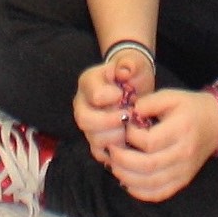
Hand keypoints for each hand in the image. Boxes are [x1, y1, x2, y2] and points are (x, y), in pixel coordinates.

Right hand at [72, 44, 155, 164]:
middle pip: (85, 120)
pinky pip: (101, 153)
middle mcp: (82, 105)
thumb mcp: (135, 63)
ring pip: (94, 139)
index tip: (123, 93)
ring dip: (116, 136)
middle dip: (109, 121)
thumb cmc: (133, 74)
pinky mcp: (96, 142)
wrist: (135, 87)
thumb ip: (130, 63)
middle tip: (128, 116)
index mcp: (87, 82)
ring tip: (129, 127)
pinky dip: (116, 151)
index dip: (111, 97)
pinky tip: (128, 142)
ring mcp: (88, 125)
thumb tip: (124, 71)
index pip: (94, 95)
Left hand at [103, 85, 217, 203]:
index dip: (130, 137)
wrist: (216, 123)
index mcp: (181, 129)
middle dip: (123, 161)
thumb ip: (148, 102)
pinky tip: (128, 182)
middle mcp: (184, 153)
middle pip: (148, 166)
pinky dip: (141, 192)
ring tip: (114, 166)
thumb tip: (128, 114)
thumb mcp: (170, 95)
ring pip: (152, 184)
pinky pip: (160, 193)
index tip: (123, 128)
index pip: (150, 142)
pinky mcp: (183, 181)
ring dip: (128, 178)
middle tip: (110, 151)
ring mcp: (184, 171)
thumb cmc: (189, 107)